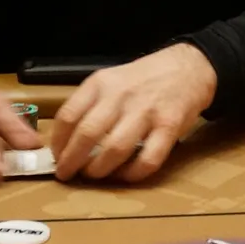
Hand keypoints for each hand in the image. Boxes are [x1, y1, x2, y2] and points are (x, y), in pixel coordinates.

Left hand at [50, 44, 215, 182]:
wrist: (188, 68)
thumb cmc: (144, 79)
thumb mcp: (111, 80)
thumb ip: (90, 105)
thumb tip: (66, 142)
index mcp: (101, 83)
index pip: (68, 115)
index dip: (58, 143)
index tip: (57, 157)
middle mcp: (121, 95)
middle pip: (87, 134)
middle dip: (72, 161)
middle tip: (68, 174)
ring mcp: (146, 111)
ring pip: (114, 149)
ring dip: (99, 170)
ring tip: (94, 175)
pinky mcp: (169, 126)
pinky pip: (147, 159)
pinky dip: (133, 174)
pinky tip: (126, 175)